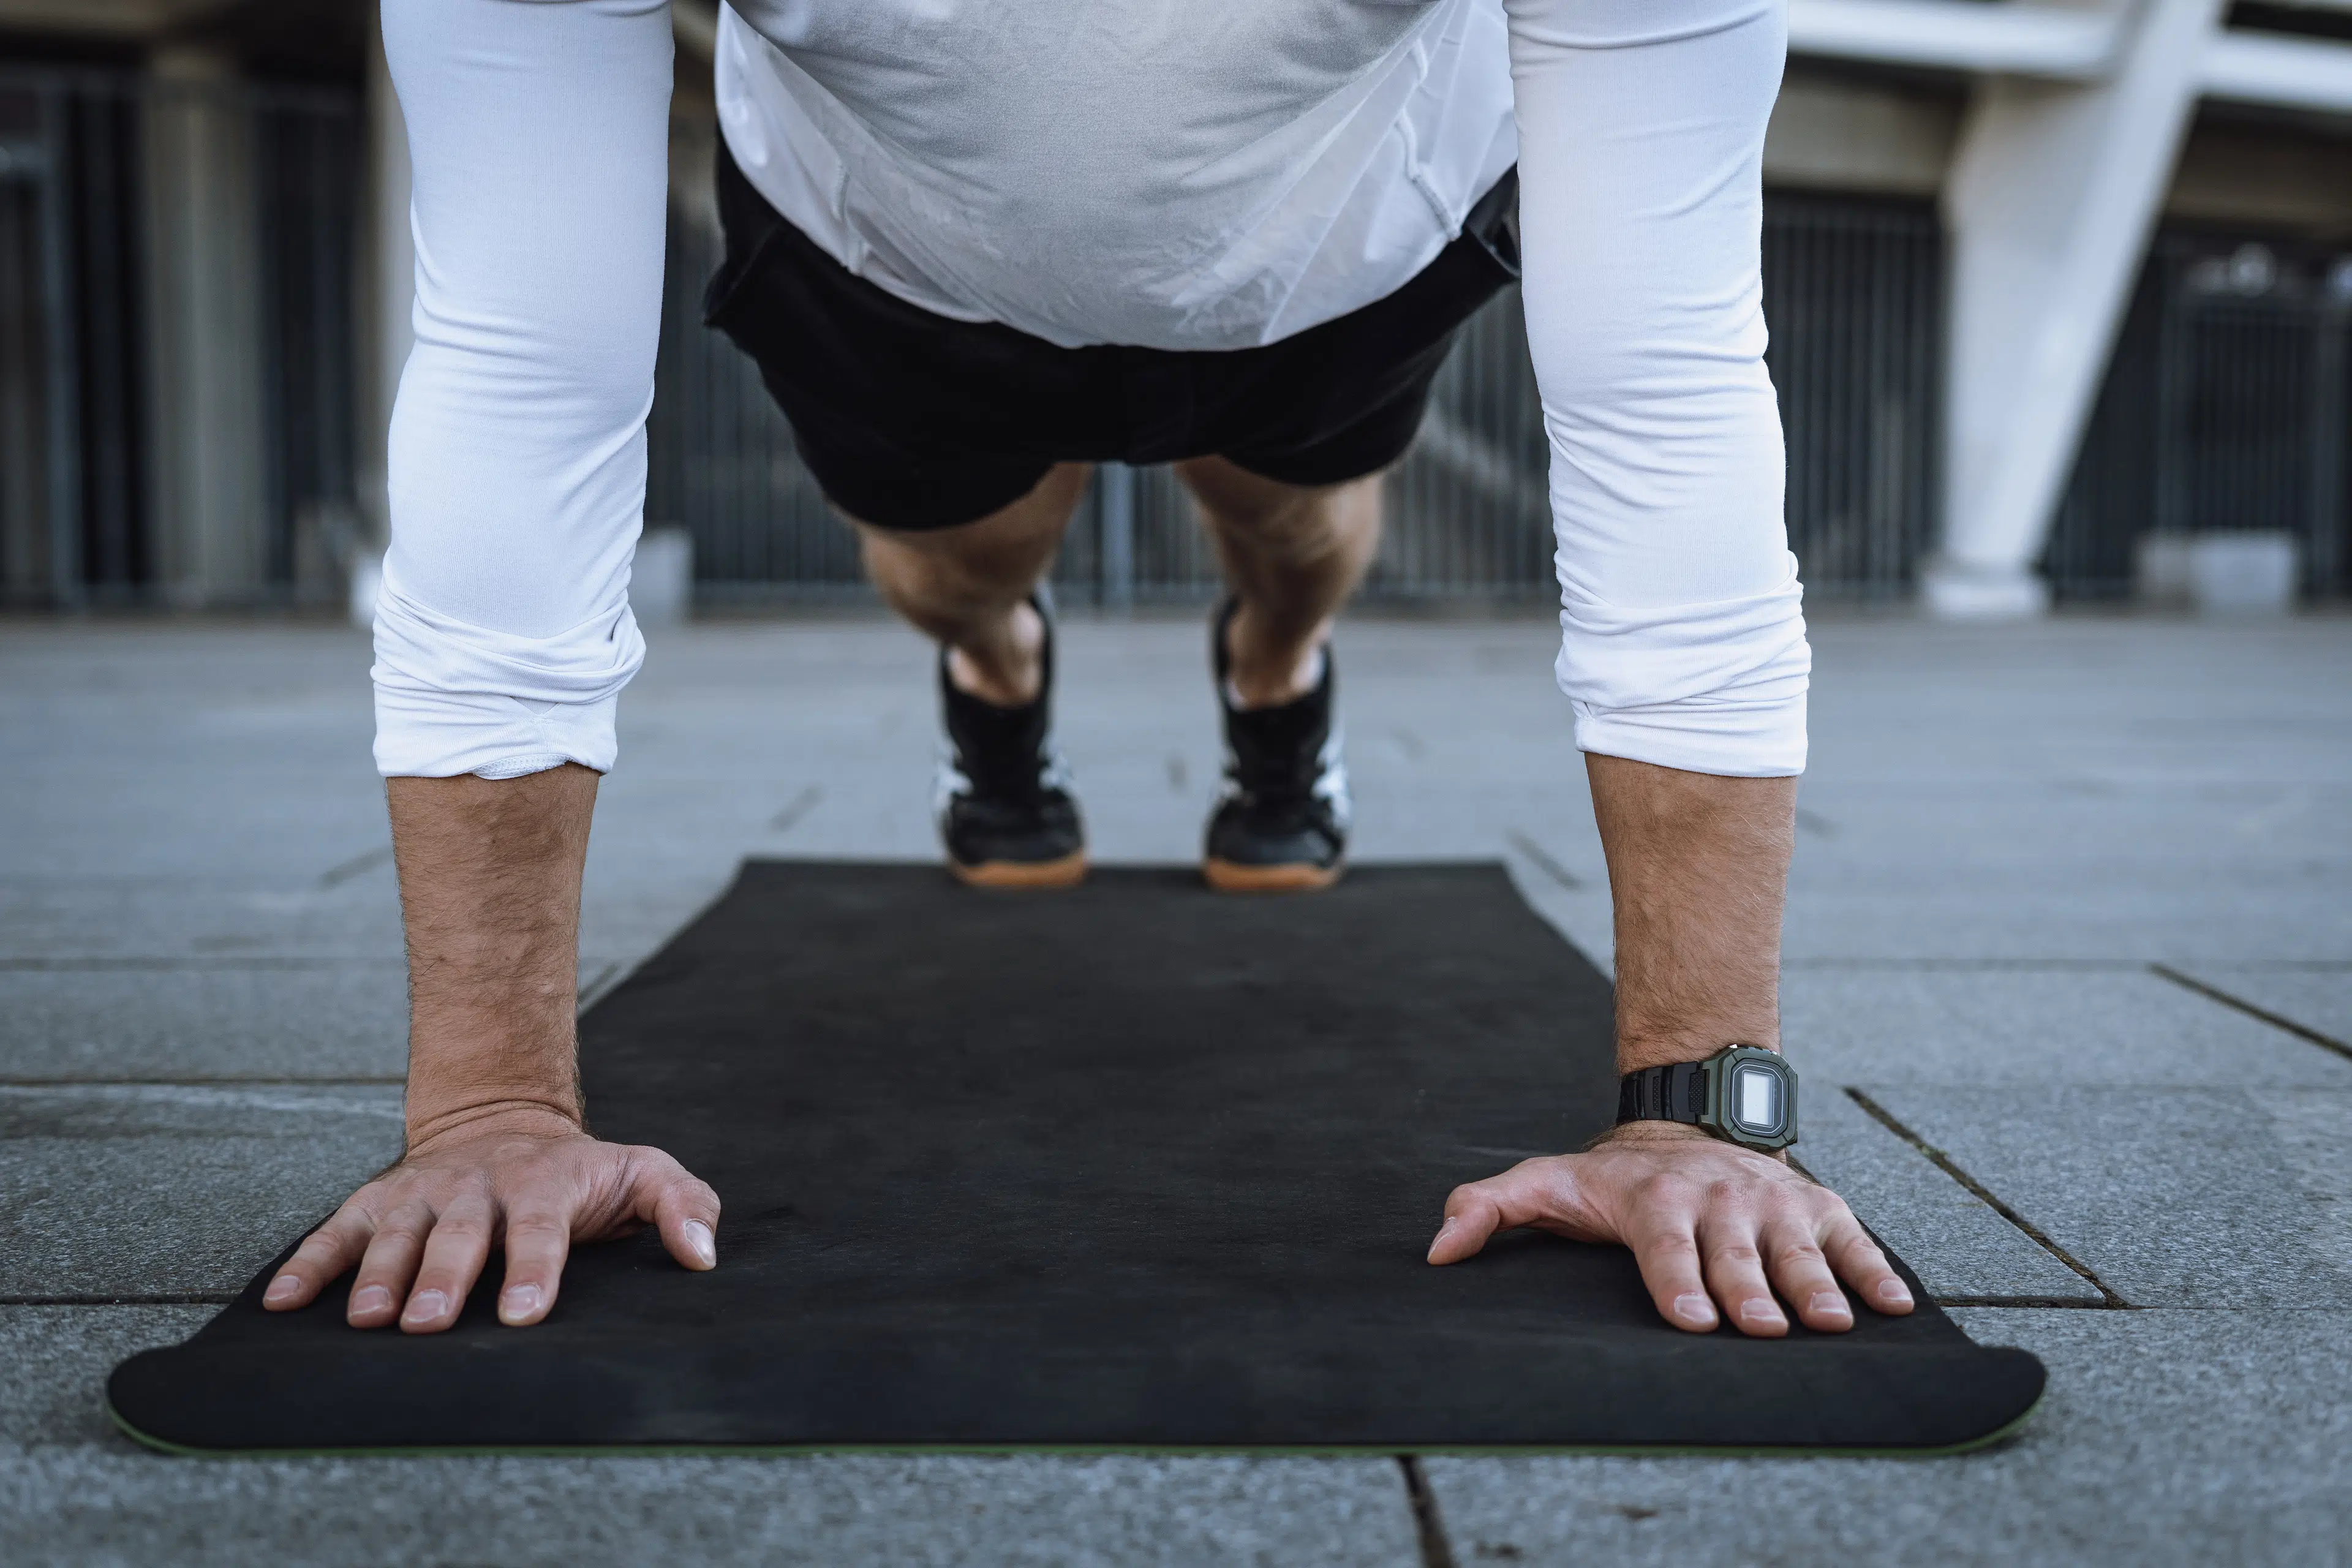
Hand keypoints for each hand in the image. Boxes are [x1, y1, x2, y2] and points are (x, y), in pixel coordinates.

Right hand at [260, 1107, 720, 1333]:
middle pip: (461, 1234)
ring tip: (367, 1320)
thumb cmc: (580, 1171)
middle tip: (431, 1324)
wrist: (506, 1120)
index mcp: (545, 1182)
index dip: (535, 1269)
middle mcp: (479, 1184)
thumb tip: (704, 1255)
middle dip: (446, 1278)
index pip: (542, 1228)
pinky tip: (284, 1301)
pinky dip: (309, 1263)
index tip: (526, 1313)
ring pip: (397, 1232)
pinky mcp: (378, 1200)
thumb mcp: (643, 1171)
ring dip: (379, 1275)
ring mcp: (425, 1191)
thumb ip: (683, 1205)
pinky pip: (338, 1231)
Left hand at [1426, 1122, 1913, 1334]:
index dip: (1677, 1282)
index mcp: (1655, 1200)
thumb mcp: (1546, 1182)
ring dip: (1815, 1286)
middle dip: (1749, 1290)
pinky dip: (1874, 1270)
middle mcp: (1719, 1199)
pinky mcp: (1816, 1207)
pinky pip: (1851, 1239)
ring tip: (1830, 1323)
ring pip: (1797, 1249)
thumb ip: (1489, 1209)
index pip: (1665, 1247)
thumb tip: (1437, 1248)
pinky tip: (1893, 1306)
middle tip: (1761, 1327)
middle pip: (1735, 1253)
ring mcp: (1772, 1203)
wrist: (1687, 1122)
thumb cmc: (1614, 1177)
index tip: (1691, 1319)